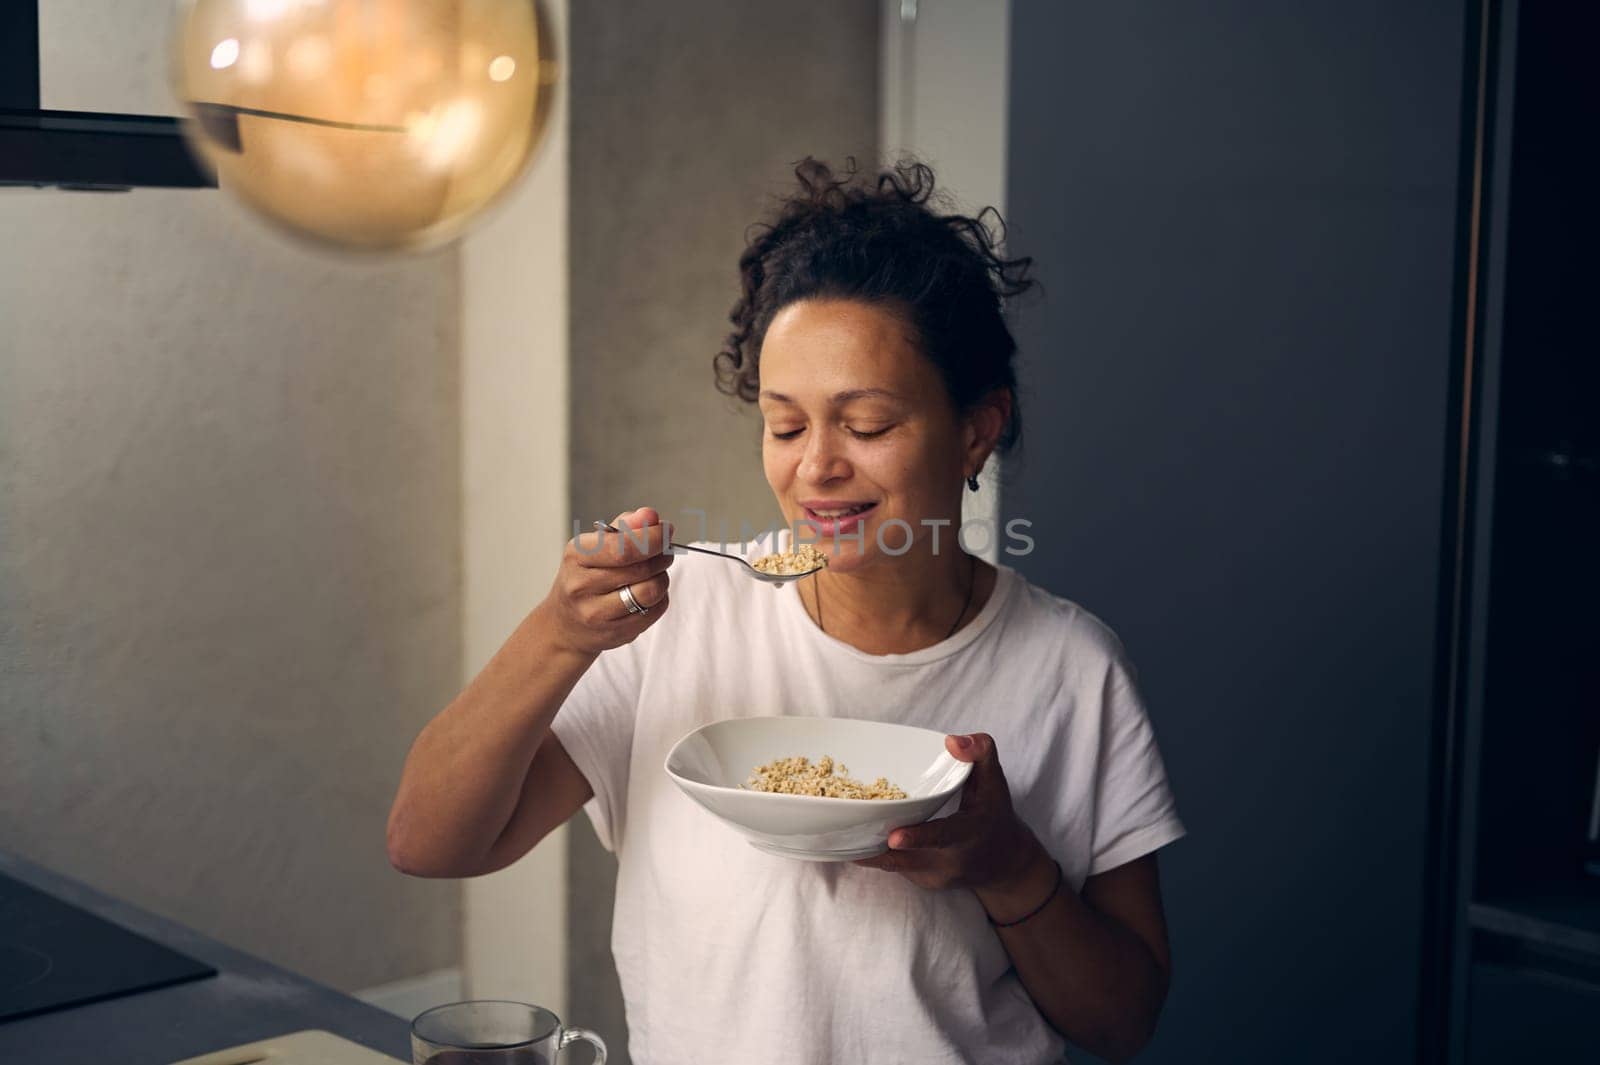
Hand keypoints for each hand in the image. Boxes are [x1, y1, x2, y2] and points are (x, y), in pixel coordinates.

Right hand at [542, 506, 673, 656]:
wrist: (565, 623)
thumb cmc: (587, 575)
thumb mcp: (596, 545)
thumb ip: (626, 526)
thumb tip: (651, 515)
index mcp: (577, 556)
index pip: (623, 546)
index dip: (653, 537)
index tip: (668, 530)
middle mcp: (581, 585)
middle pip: (641, 569)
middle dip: (662, 556)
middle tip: (665, 552)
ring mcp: (596, 613)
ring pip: (650, 592)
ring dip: (662, 578)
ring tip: (656, 573)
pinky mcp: (614, 634)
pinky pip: (653, 612)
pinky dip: (660, 599)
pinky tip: (648, 594)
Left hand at [854, 733, 1049, 898]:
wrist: (1004, 863)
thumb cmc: (994, 815)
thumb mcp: (996, 782)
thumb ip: (980, 753)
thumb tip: (951, 741)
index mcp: (969, 834)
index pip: (943, 836)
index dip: (918, 837)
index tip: (893, 838)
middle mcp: (950, 861)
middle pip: (905, 857)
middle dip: (875, 846)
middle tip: (844, 832)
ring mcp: (933, 876)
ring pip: (892, 863)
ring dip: (866, 848)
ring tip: (837, 832)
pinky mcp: (921, 882)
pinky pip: (893, 865)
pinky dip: (874, 851)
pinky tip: (856, 835)